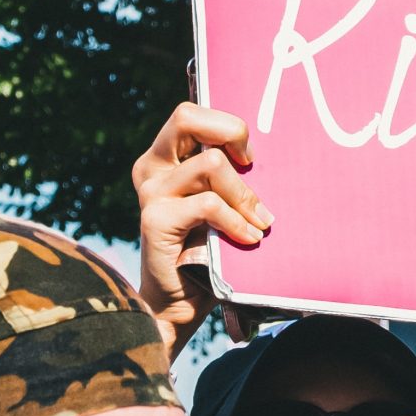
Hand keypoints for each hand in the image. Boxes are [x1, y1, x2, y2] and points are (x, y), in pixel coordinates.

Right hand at [132, 102, 271, 358]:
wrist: (179, 303)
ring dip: (244, 194)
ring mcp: (151, 191)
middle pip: (187, 116)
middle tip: (251, 164)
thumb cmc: (208, 249)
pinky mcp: (155, 219)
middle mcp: (152, 166)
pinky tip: (249, 238)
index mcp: (165, 156)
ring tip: (260, 221)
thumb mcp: (220, 201)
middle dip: (231, 132)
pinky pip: (207, 204)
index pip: (190, 112)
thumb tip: (265, 154)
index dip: (226, 123)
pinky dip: (236, 220)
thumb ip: (228, 174)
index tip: (250, 155)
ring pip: (210, 163)